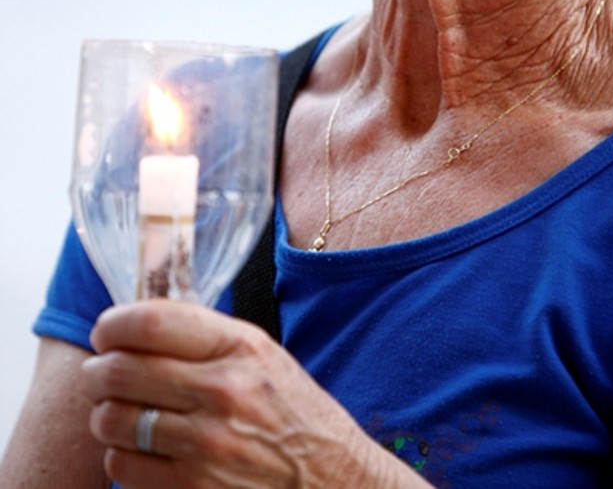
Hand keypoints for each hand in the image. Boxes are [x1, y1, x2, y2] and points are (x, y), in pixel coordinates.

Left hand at [81, 300, 395, 488]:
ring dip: (105, 415)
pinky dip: (121, 457)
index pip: (151, 323)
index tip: (106, 331)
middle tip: (98, 373)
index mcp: (239, 347)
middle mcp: (223, 392)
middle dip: (97, 371)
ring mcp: (207, 446)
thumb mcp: (261, 355)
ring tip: (117, 412)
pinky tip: (140, 449)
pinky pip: (122, 467)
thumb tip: (137, 323)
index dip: (113, 324)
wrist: (332, 479)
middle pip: (121, 371)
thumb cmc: (292, 412)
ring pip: (113, 421)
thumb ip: (205, 336)